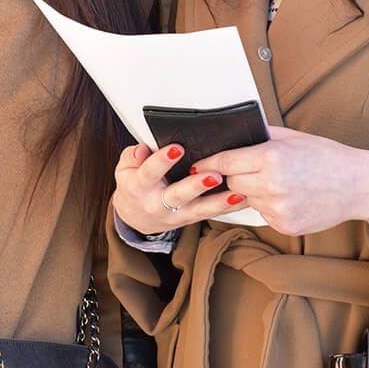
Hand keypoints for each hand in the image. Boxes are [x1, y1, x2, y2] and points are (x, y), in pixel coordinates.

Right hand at [112, 143, 245, 234]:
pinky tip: (244, 198)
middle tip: (213, 175)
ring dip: (220, 201)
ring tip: (237, 192)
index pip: (150, 173)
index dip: (162, 161)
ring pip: (200, 209)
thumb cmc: (134, 186)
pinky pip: (211, 214)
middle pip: (179, 195)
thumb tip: (142, 149)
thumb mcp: (124, 169)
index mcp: (139, 187)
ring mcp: (177, 214)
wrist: (136, 218)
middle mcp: (158, 204)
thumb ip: (132, 157)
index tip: (176, 148)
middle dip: (197, 186)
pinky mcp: (191, 219)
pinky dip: (229, 206)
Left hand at [192, 126, 368, 236]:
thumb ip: (260, 136)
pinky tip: (287, 196)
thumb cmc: (325, 156)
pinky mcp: (285, 225)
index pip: (225, 162)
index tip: (197, 165)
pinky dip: (268, 205)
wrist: (357, 185)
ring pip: (246, 200)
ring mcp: (279, 209)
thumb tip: (230, 136)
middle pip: (232, 184)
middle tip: (244, 170)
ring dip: (252, 191)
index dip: (208, 163)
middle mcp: (272, 185)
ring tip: (275, 182)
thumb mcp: (292, 137)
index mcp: (272, 158)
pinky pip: (263, 214)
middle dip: (233, 177)